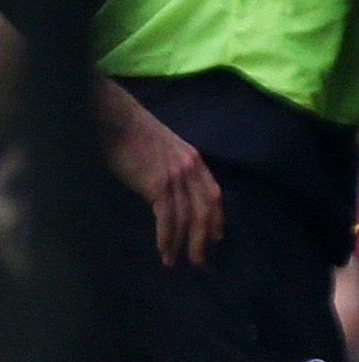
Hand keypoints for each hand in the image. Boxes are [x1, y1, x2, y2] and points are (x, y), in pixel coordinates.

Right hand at [100, 85, 223, 265]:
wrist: (118, 121)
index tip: (216, 236)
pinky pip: (167, 217)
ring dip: (182, 243)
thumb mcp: (165, 150)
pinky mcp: (157, 184)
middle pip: (205, 209)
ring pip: (187, 217)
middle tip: (200, 260)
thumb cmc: (134, 135)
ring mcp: (176, 176)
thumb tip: (171, 191)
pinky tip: (164, 251)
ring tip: (176, 262)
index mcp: (195, 160)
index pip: (214, 194)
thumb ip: (174, 168)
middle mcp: (191, 168)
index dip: (216, 217)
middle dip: (203, 237)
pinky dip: (166, 237)